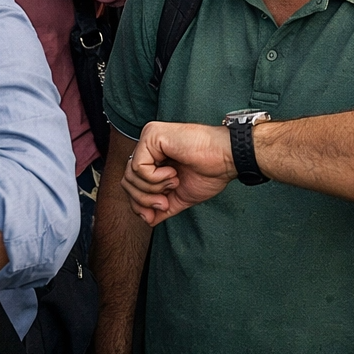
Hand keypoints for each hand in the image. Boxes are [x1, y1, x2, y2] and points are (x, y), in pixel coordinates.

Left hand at [122, 121, 236, 225]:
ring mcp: (149, 138)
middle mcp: (148, 145)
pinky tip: (173, 173)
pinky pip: (138, 167)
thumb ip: (161, 206)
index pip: (132, 183)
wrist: (226, 159)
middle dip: (144, 199)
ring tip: (174, 182)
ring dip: (153, 188)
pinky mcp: (152, 134)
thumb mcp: (180, 196)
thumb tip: (146, 219)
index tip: (162, 208)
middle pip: (127, 181)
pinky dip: (155, 178)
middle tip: (165, 201)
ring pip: (130, 175)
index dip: (141, 203)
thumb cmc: (210, 172)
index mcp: (155, 157)